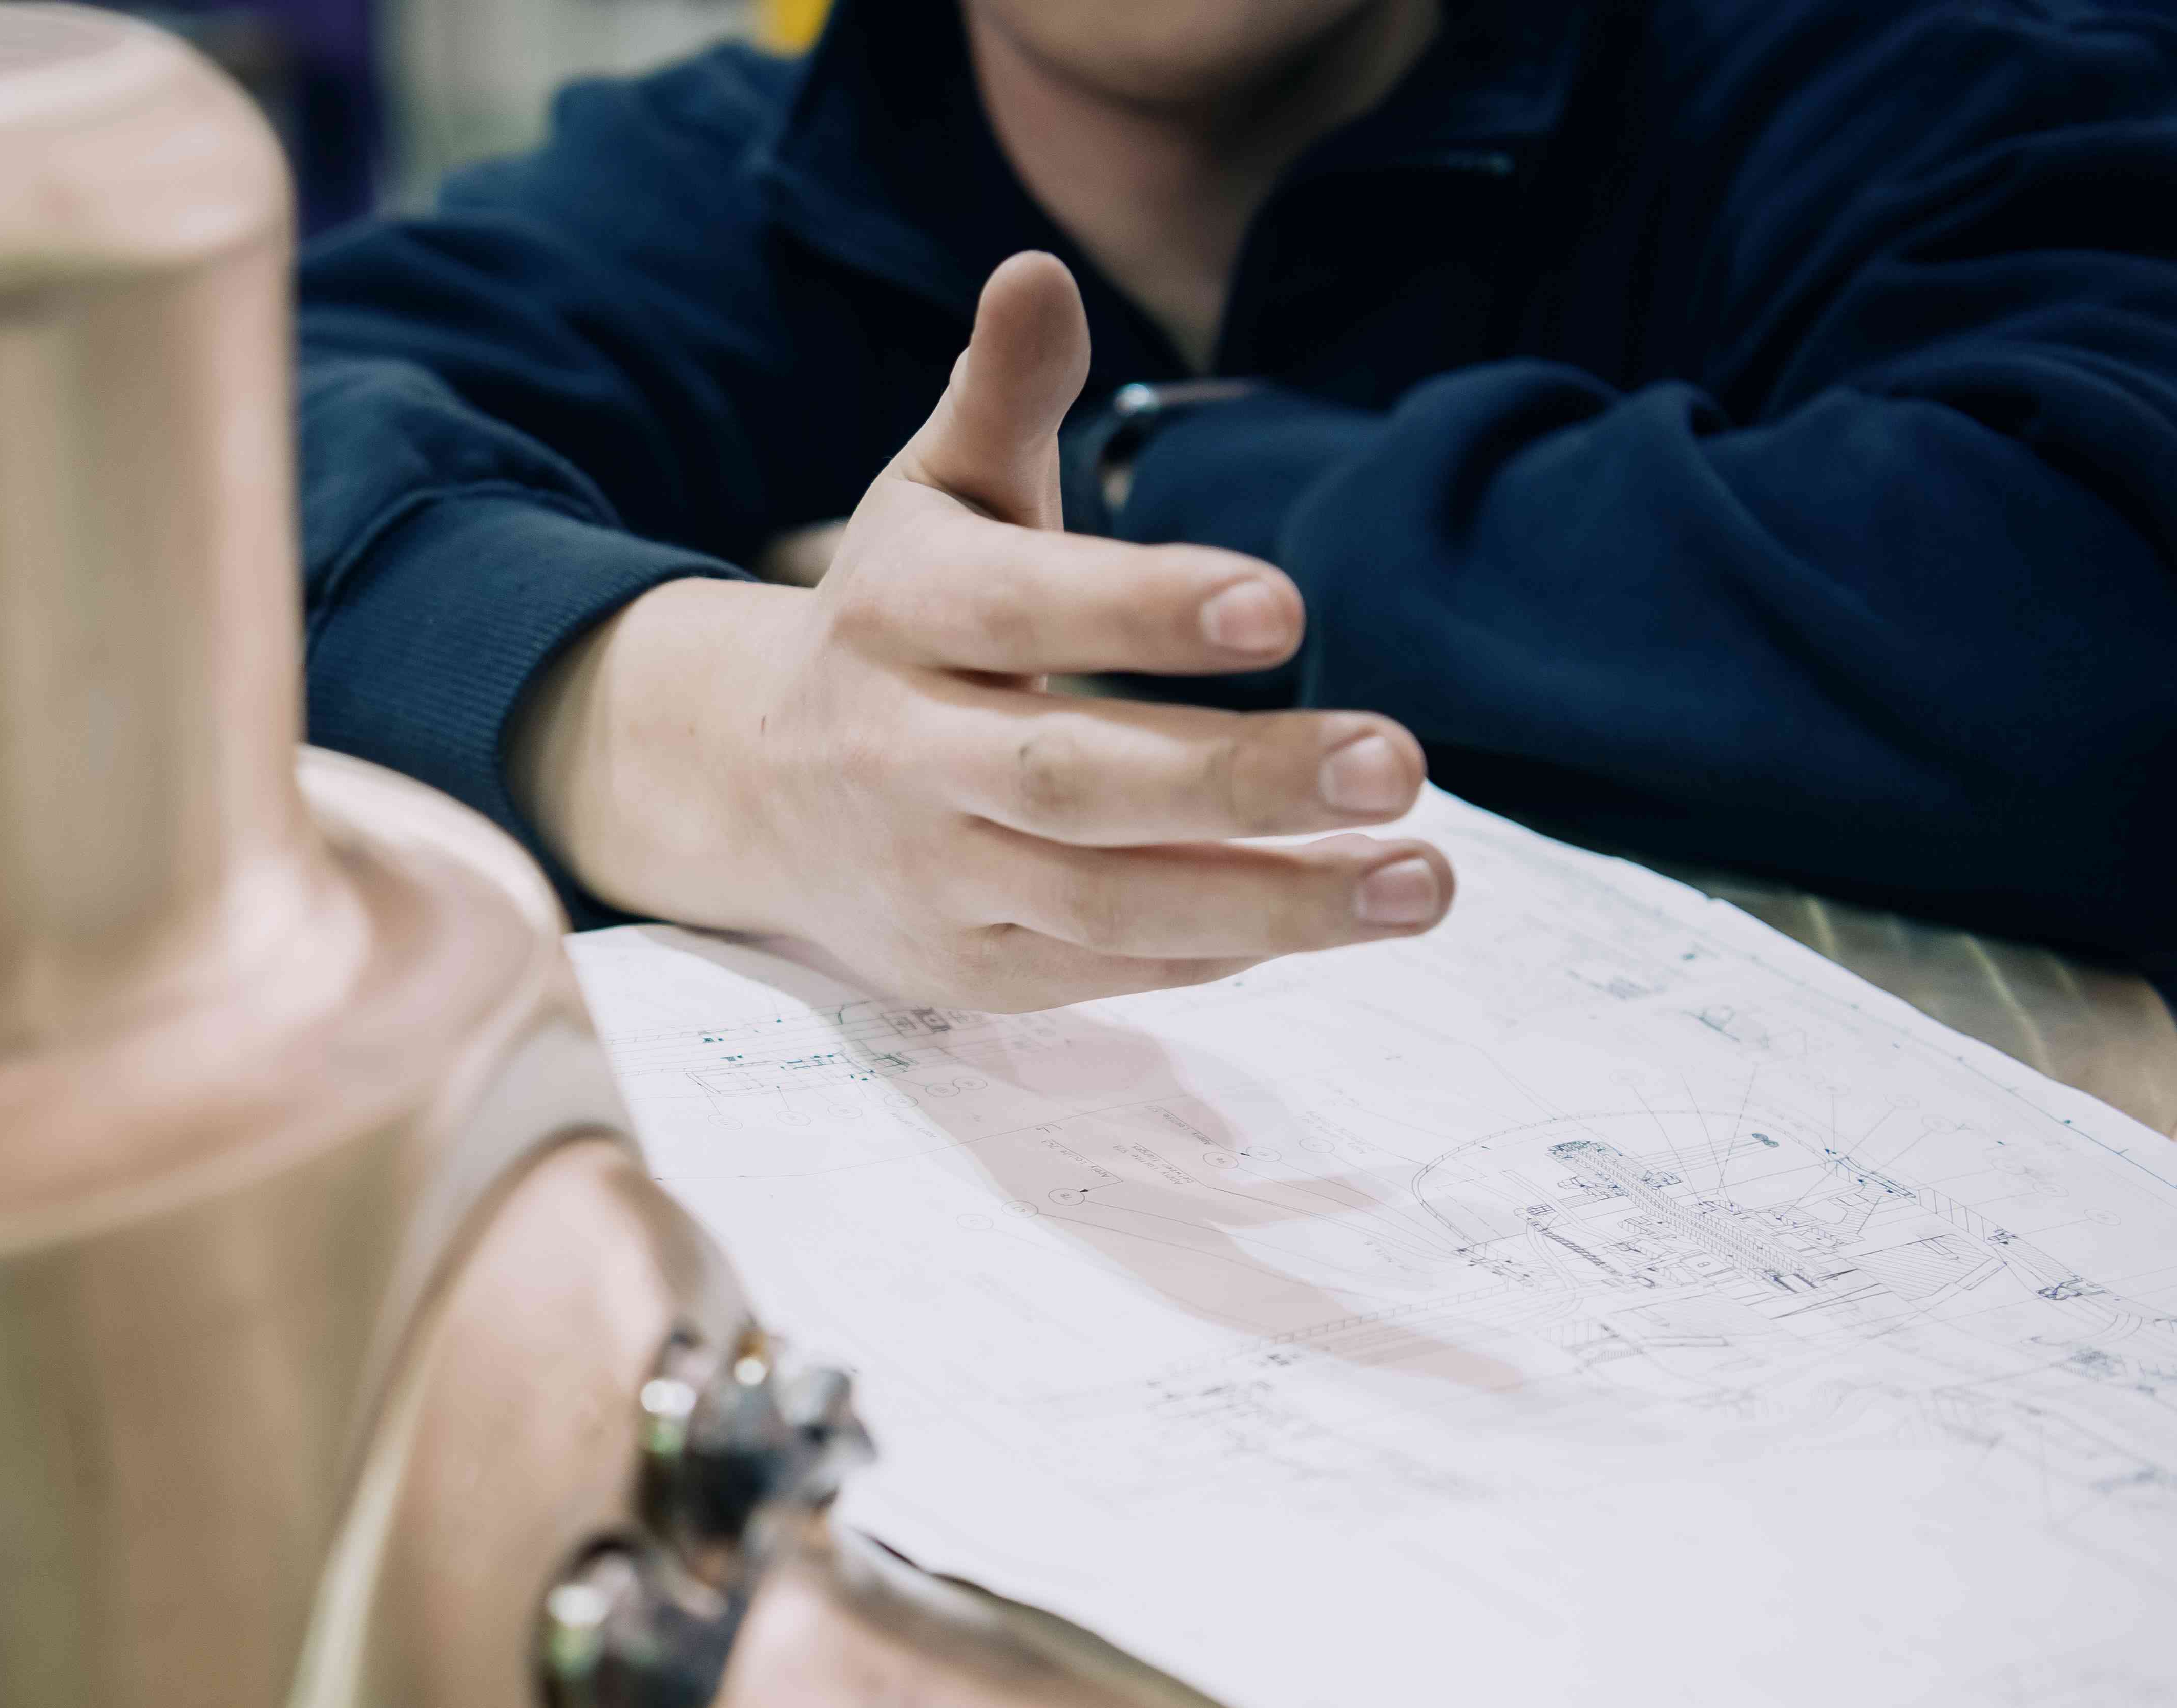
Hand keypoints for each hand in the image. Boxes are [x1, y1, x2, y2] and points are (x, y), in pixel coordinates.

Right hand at [511, 252, 1451, 1007]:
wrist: (752, 788)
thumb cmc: (897, 621)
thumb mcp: (930, 498)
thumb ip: (1001, 397)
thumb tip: (1037, 270)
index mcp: (895, 616)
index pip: (1022, 610)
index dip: (1145, 610)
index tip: (1284, 606)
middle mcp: (899, 754)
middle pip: (1075, 778)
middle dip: (1241, 778)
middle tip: (1402, 761)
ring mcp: (931, 874)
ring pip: (1105, 904)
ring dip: (1274, 896)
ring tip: (1424, 879)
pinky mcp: (965, 968)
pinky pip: (1104, 968)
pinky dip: (1218, 948)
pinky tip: (1333, 915)